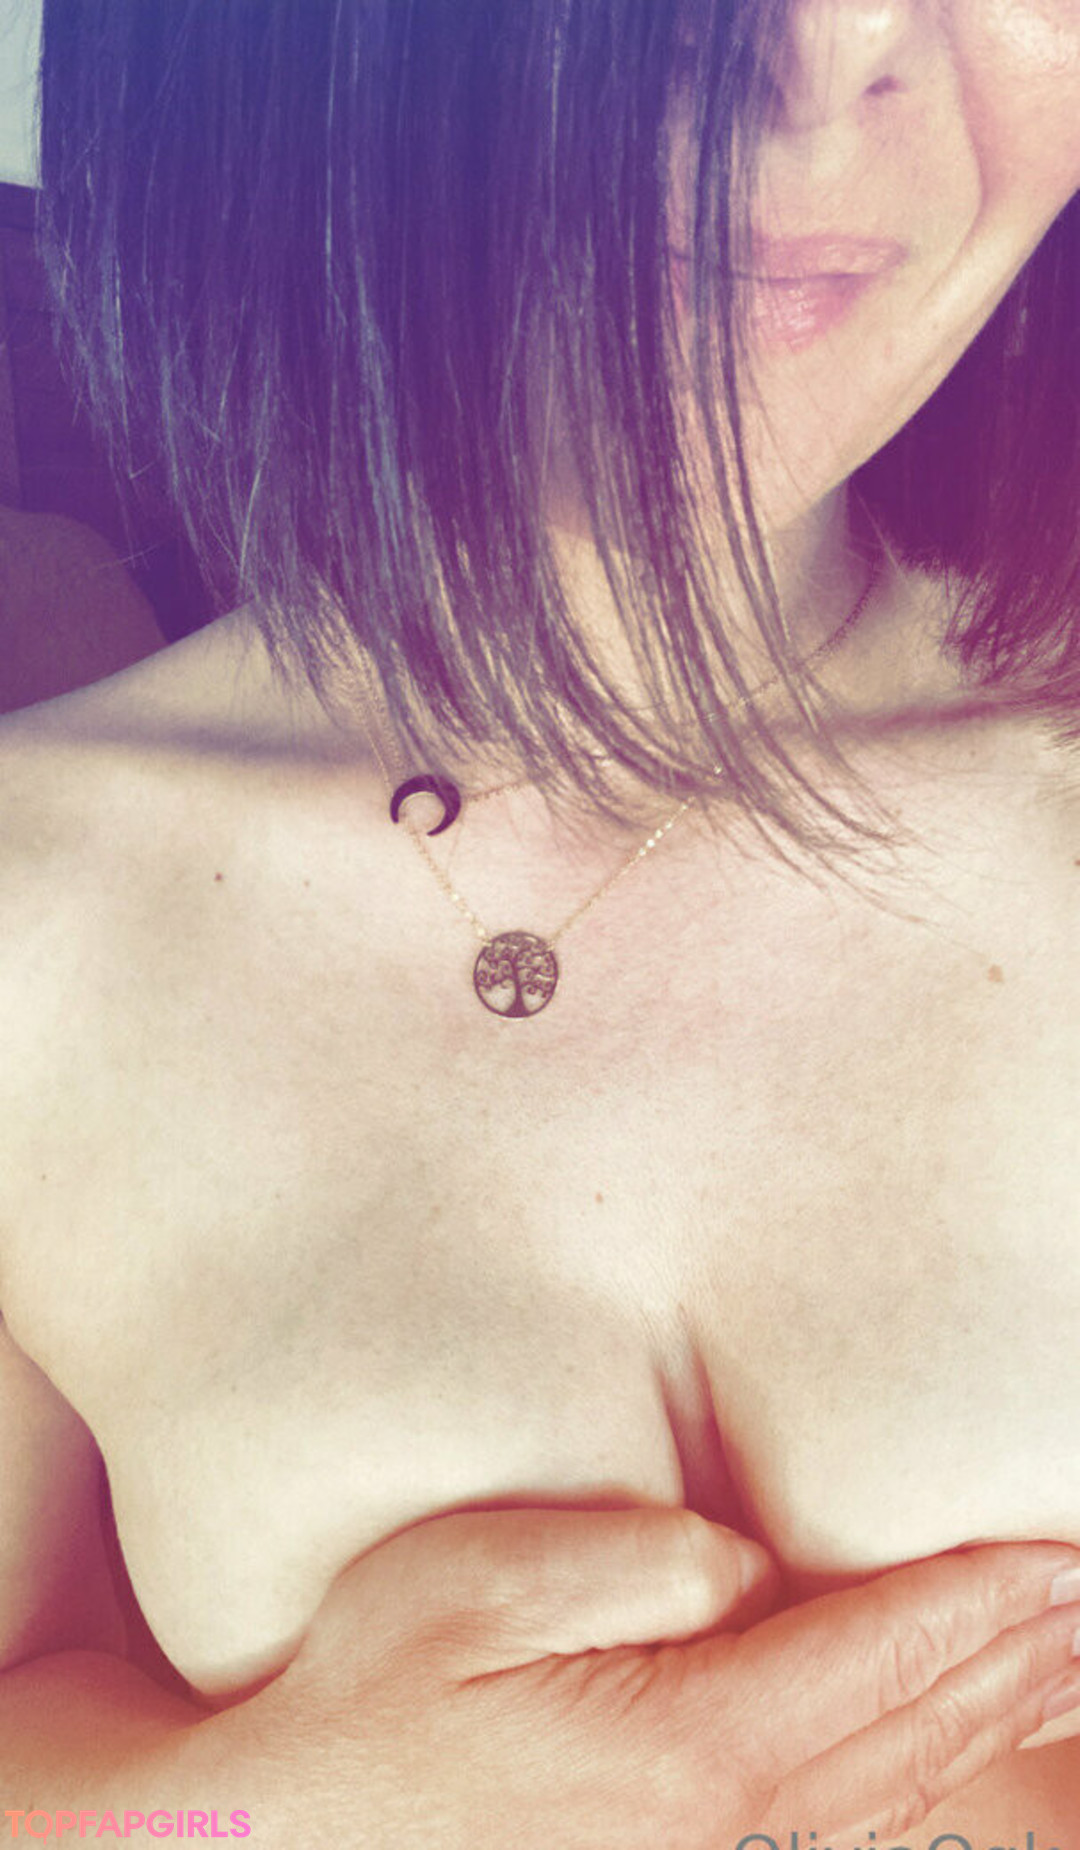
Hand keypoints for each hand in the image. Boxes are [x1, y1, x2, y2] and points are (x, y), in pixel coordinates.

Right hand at [228, 1507, 1079, 1846]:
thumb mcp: (473, 1585)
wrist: (289, 1841)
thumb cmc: (371, 1698)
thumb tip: (748, 1564)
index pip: (881, 1657)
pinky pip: (846, 1841)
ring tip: (1066, 1662)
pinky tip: (950, 1761)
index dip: (985, 1601)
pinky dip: (926, 1789)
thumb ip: (633, 1563)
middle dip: (1020, 1658)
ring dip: (994, 1724)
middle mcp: (726, 1837)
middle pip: (917, 1734)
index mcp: (689, 1752)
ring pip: (901, 1798)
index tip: (1062, 1552)